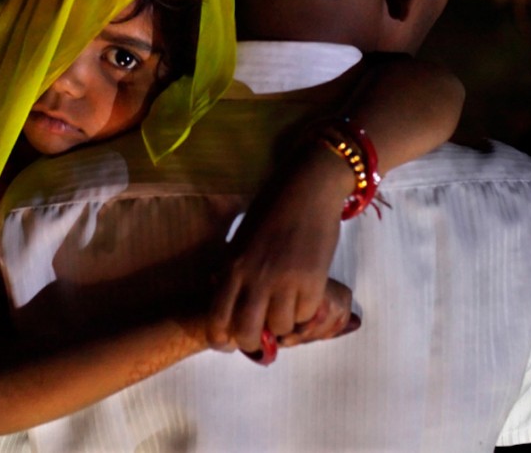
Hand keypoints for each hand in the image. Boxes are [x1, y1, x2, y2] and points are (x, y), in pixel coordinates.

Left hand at [208, 143, 352, 352]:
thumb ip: (233, 272)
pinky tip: (304, 296)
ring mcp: (285, 281)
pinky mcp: (313, 280)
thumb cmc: (271, 210)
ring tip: (286, 308)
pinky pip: (306, 315)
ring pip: (281, 327)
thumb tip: (227, 303)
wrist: (308, 189)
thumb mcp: (240, 240)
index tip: (229, 342)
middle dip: (254, 343)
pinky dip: (305, 312)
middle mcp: (255, 278)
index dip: (222, 340)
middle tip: (261, 335)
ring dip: (283, 324)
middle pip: (248, 333)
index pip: (217, 319)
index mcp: (232, 267)